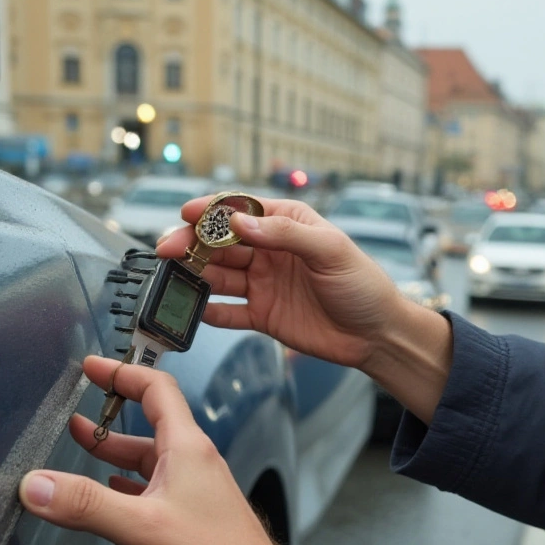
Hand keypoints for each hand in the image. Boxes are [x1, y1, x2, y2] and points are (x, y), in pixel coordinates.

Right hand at [19, 356, 340, 544]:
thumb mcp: (143, 528)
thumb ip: (87, 504)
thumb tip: (39, 484)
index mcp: (189, 450)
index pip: (157, 389)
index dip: (122, 373)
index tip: (93, 366)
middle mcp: (194, 465)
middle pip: (148, 424)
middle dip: (109, 414)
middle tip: (77, 407)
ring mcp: (195, 493)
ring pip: (149, 459)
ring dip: (114, 451)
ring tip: (81, 445)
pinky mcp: (192, 521)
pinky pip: (154, 489)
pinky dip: (127, 484)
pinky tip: (111, 495)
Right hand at [156, 197, 403, 369]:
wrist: (377, 334)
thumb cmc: (363, 285)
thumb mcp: (330, 250)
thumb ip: (285, 234)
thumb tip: (240, 222)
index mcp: (288, 224)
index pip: (242, 209)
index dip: (212, 210)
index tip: (187, 213)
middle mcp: (271, 251)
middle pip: (221, 243)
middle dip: (192, 243)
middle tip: (167, 249)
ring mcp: (264, 284)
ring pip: (219, 276)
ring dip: (194, 275)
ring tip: (171, 277)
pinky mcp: (262, 315)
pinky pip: (228, 312)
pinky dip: (208, 312)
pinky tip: (191, 310)